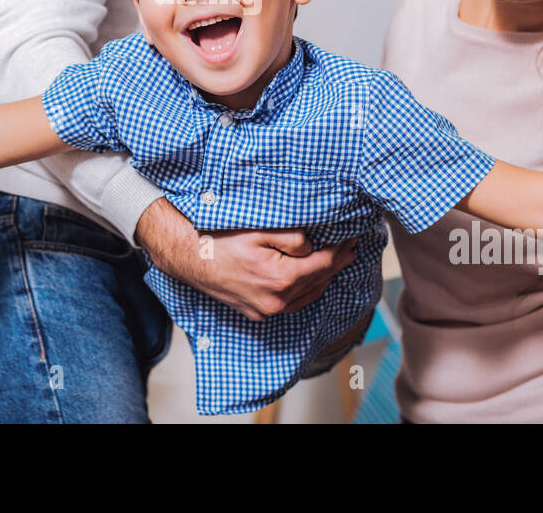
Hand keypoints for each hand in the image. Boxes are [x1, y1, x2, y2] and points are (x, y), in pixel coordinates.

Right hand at [134, 197, 356, 320]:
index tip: (353, 238)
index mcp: (281, 278)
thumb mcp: (260, 230)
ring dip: (324, 279)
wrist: (189, 258)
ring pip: (307, 296)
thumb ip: (293, 238)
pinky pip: (292, 304)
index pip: (323, 264)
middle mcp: (277, 300)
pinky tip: (311, 281)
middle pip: (318, 281)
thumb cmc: (221, 239)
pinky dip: (306, 292)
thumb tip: (313, 247)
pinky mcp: (257, 313)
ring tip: (337, 262)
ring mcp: (267, 310)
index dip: (341, 251)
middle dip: (337, 263)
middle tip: (352, 248)